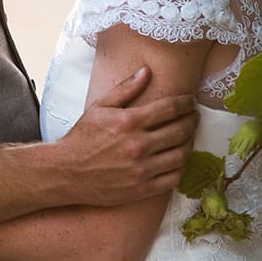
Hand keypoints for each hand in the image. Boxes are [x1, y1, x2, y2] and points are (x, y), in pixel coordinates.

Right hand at [56, 67, 197, 205]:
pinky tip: (179, 159)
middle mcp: (138, 145)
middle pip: (180, 130)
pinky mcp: (142, 189)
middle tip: (195, 117)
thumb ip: (126, 89)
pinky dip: (182, 167)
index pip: (170, 108)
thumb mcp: (100, 107)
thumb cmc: (83, 137)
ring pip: (181, 154)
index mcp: (129, 122)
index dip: (185, 103)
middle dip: (192, 121)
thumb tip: (147, 72)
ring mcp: (141, 169)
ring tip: (189, 137)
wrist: (67, 172)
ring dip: (190, 143)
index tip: (191, 102)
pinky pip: (173, 178)